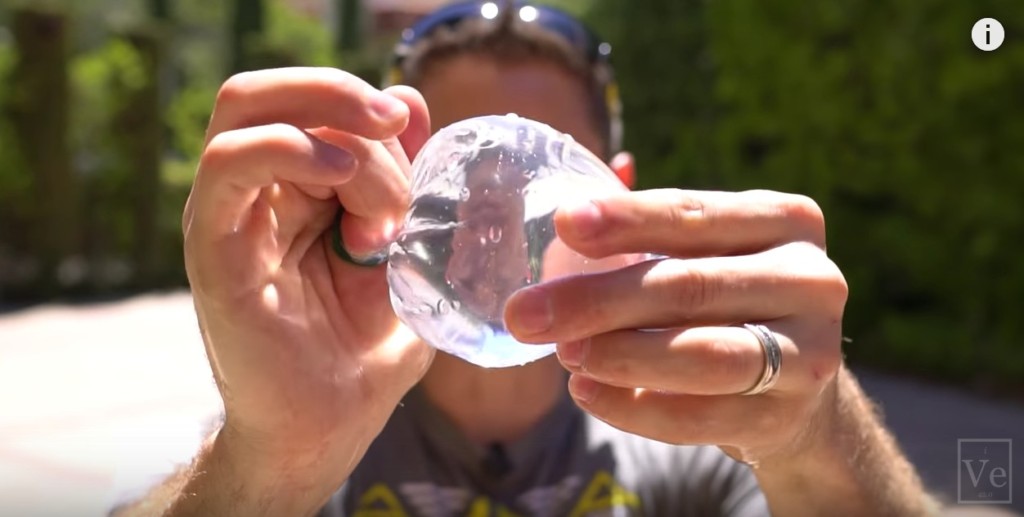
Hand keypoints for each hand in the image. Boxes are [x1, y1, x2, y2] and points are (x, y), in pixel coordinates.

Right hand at [182, 68, 433, 472]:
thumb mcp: (405, 249)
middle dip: (346, 100)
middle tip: (395, 129)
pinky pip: (227, 165)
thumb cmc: (366, 346)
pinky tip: (341, 176)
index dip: (362, 103)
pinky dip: (288, 147)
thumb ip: (404, 176)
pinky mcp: (212, 248)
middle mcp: (252, 194)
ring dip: (335, 137)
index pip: (310, 102)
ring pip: (254, 114)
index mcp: (292, 190)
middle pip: (279, 96)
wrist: (329, 426)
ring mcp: (226, 216)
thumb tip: (407, 99)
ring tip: (381, 206)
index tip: (411, 131)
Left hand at [504, 189, 846, 464]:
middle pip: (688, 286)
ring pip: (702, 354)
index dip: (626, 219)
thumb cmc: (728, 304)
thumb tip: (581, 199)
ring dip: (620, 354)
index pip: (693, 215)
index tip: (562, 224)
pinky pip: (700, 417)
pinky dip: (636, 408)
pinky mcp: (789, 415)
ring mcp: (808, 351)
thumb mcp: (706, 253)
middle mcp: (810, 279)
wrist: (797, 393)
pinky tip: (587, 393)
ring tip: (562, 354)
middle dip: (596, 300)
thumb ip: (650, 227)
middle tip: (524, 313)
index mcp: (785, 221)